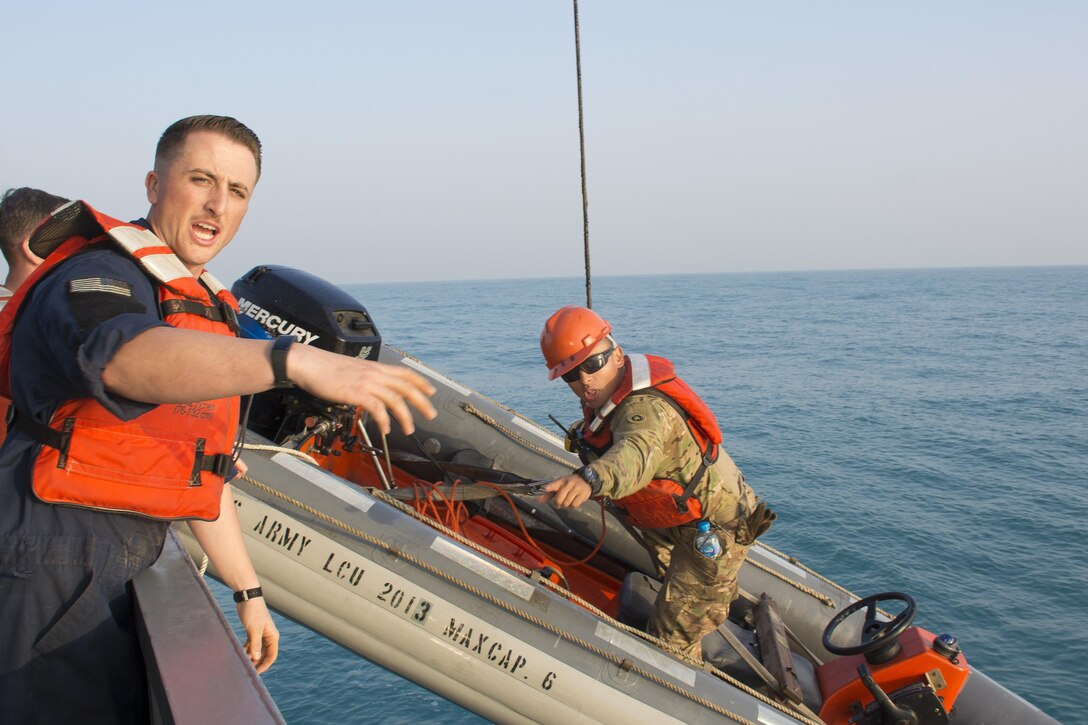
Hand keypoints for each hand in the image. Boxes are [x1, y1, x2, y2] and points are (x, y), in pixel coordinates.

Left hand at [237, 596, 279, 673]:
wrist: (247, 597)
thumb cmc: (253, 612)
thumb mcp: (254, 629)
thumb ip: (255, 645)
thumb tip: (256, 658)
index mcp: (272, 636)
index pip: (271, 656)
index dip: (264, 665)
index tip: (255, 673)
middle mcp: (268, 637)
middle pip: (264, 655)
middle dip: (257, 663)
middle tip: (247, 671)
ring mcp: (260, 634)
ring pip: (257, 651)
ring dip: (250, 657)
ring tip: (242, 664)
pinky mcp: (253, 632)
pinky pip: (251, 645)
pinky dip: (246, 650)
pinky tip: (239, 655)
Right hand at [288, 344, 436, 434]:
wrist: (308, 363)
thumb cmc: (326, 367)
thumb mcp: (353, 369)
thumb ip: (366, 378)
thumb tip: (372, 390)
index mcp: (375, 367)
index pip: (405, 373)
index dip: (421, 382)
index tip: (431, 391)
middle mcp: (375, 373)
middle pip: (407, 387)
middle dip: (422, 402)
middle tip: (431, 415)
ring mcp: (367, 382)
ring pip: (396, 400)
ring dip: (406, 416)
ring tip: (410, 429)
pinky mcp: (357, 393)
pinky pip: (378, 409)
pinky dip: (385, 421)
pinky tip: (387, 429)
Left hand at [540, 474, 592, 508]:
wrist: (585, 480)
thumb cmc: (568, 485)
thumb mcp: (559, 486)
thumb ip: (549, 494)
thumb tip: (538, 500)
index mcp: (561, 481)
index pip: (554, 484)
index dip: (550, 487)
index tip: (546, 489)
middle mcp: (568, 484)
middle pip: (559, 499)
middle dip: (558, 503)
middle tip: (559, 503)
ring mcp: (576, 489)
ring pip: (566, 503)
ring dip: (566, 505)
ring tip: (568, 500)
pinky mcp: (583, 494)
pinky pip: (574, 505)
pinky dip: (573, 506)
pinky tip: (574, 501)